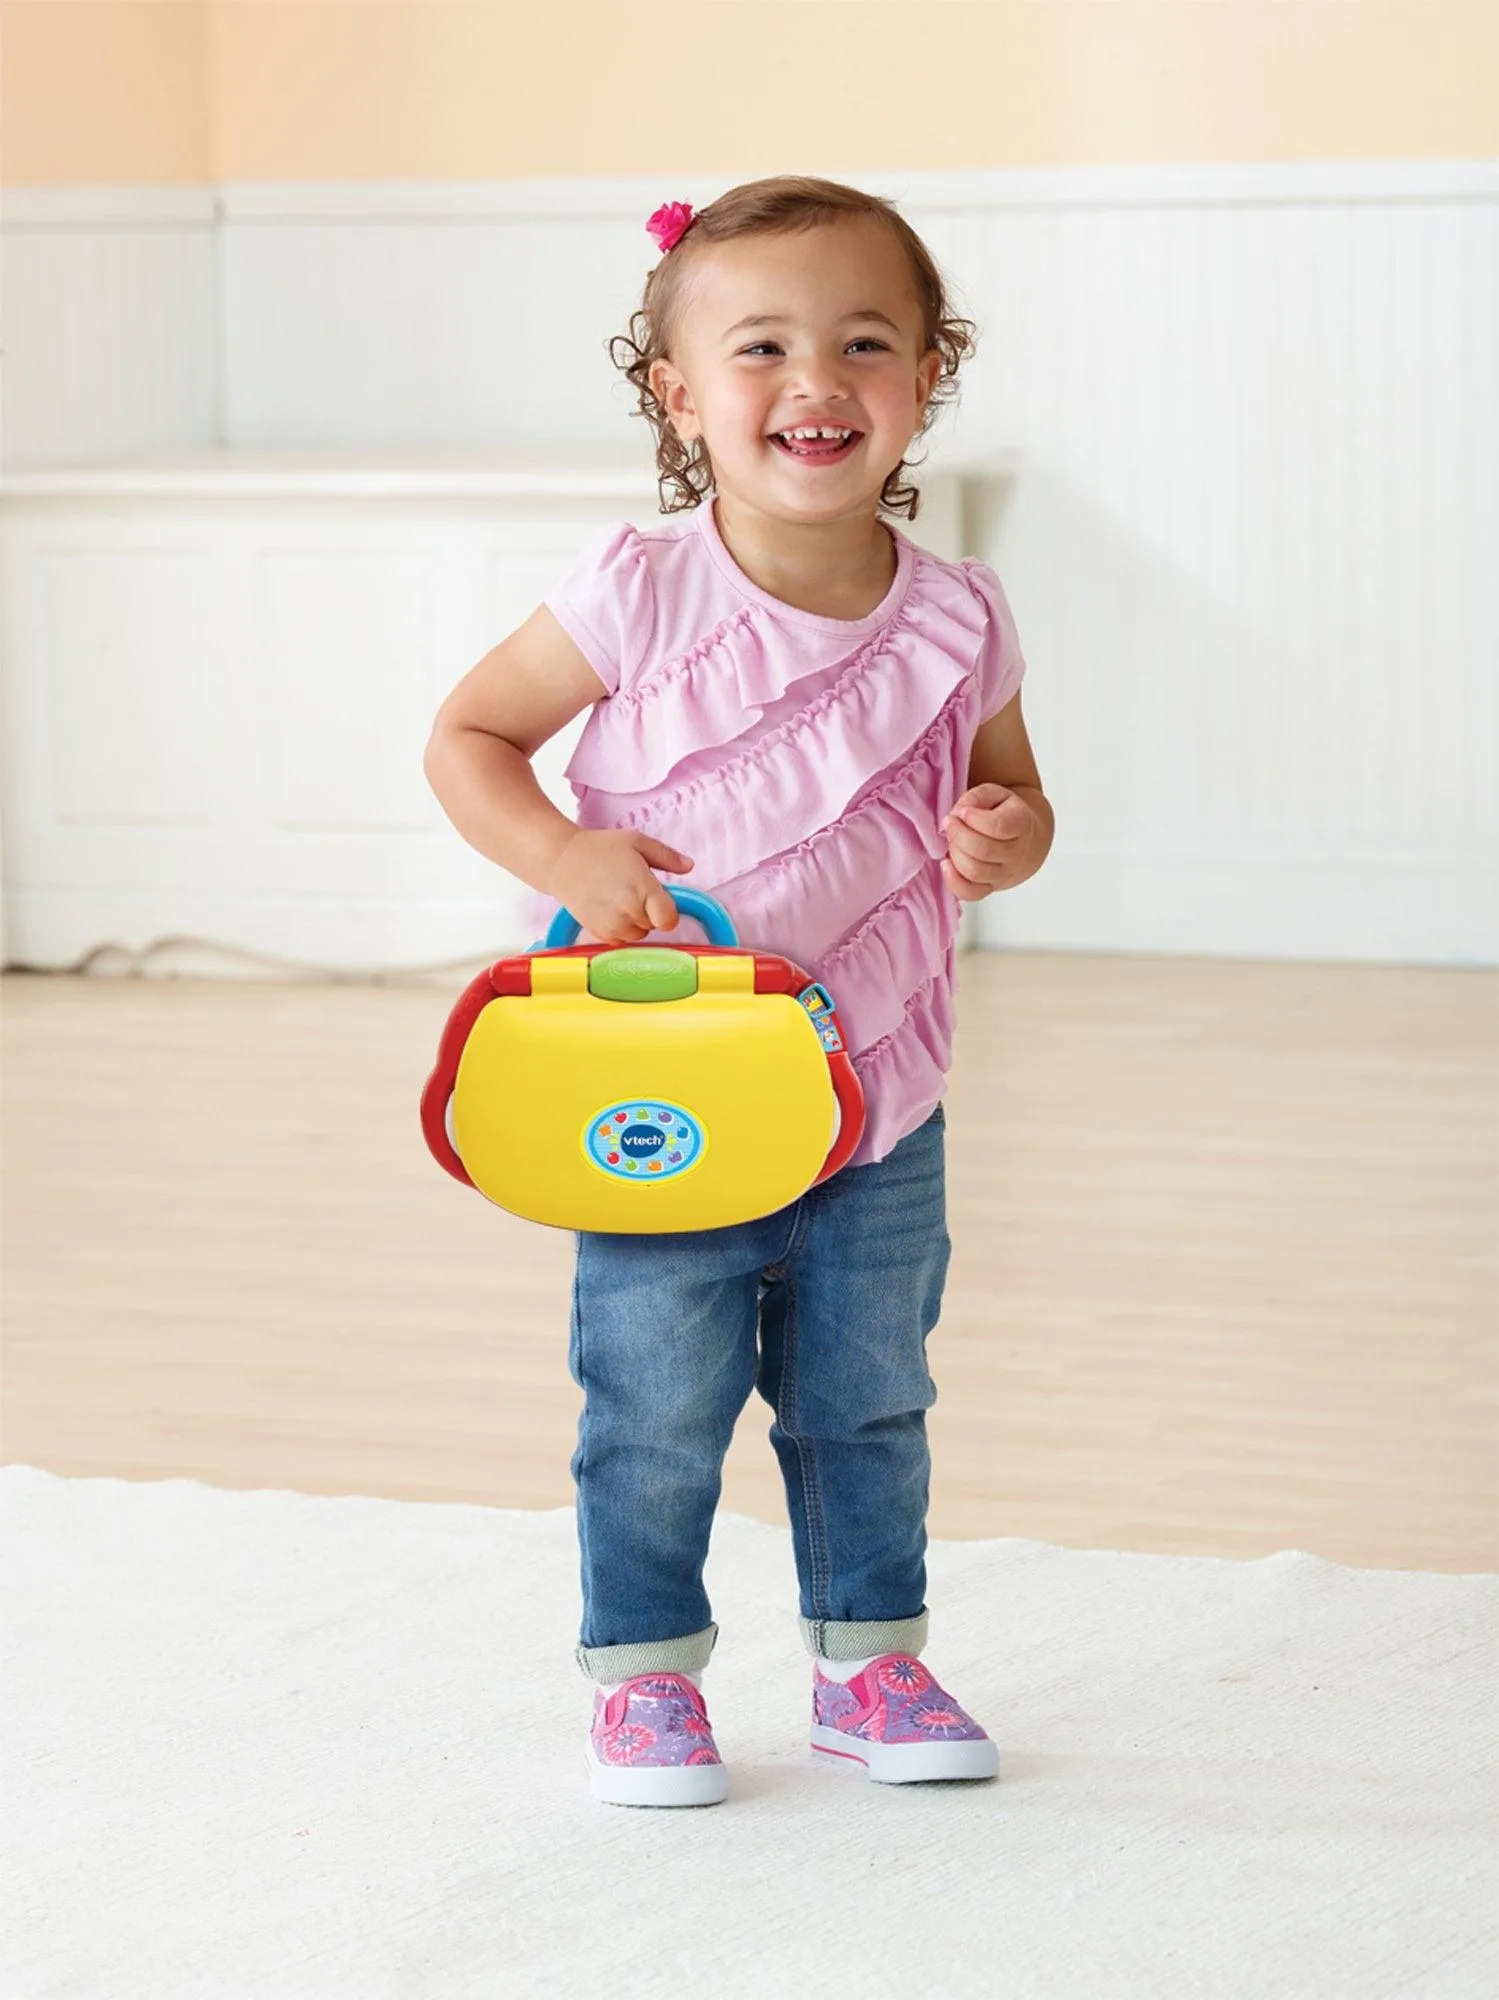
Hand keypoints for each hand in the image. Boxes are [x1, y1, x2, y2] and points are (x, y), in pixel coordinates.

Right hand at [546, 828, 693, 943]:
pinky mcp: (599, 934)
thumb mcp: (637, 842)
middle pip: (654, 926)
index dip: (667, 911)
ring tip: (618, 898)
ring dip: (635, 921)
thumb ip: (667, 856)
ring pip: (638, 935)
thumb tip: (689, 866)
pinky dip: (619, 927)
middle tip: (631, 888)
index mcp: (643, 890)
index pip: (669, 920)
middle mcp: (629, 912)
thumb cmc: (600, 848)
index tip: (658, 899)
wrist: (561, 862)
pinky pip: (621, 939)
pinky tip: (608, 907)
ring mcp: (613, 926)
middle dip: (649, 911)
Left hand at [940, 784, 1038, 901]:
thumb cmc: (1001, 812)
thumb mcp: (992, 795)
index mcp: (1021, 823)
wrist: (1019, 838)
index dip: (974, 819)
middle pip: (984, 850)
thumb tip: (957, 815)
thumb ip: (975, 798)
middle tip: (950, 823)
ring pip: (975, 871)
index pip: (999, 826)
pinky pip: (970, 893)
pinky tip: (946, 863)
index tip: (962, 811)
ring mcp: (1004, 874)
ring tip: (951, 841)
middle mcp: (1016, 853)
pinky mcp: (989, 888)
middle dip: (958, 834)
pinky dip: (953, 881)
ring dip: (955, 853)